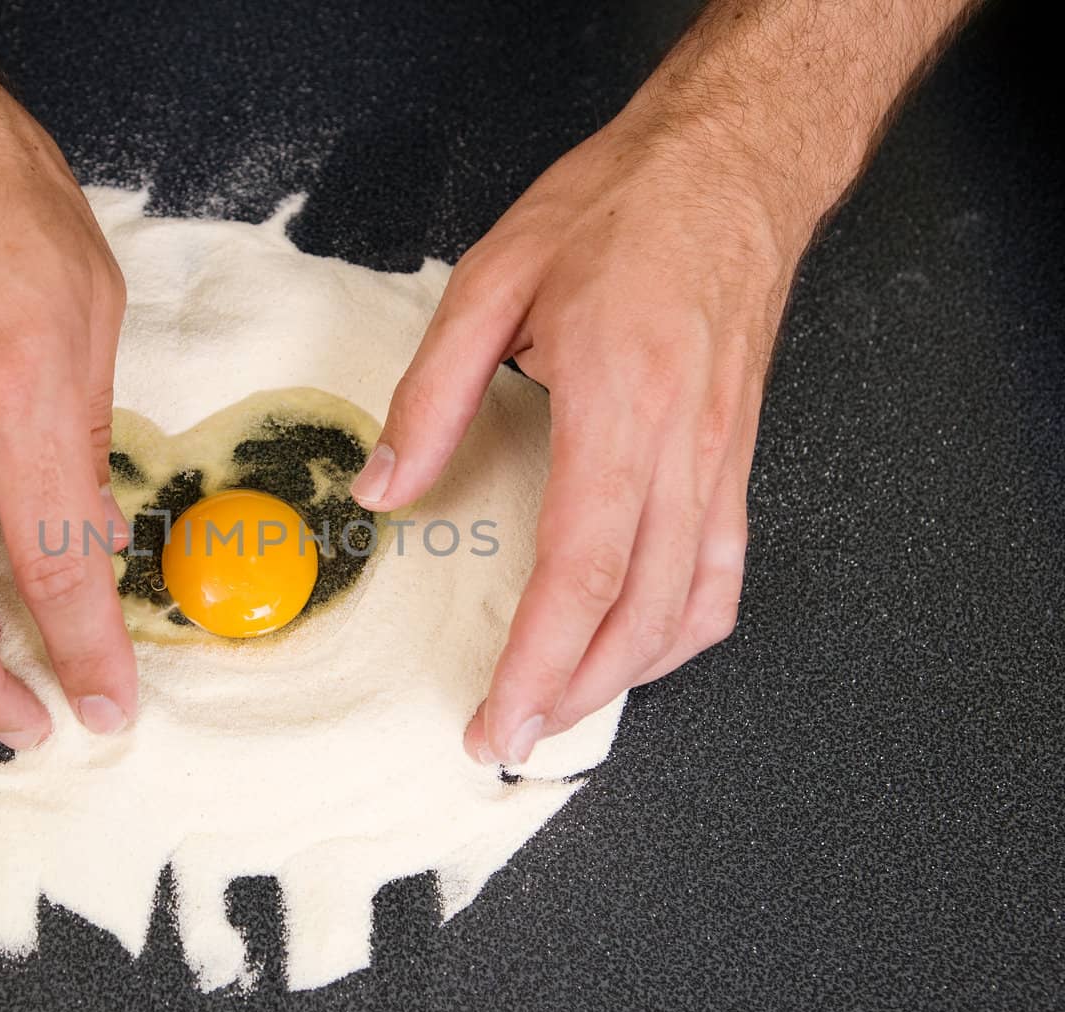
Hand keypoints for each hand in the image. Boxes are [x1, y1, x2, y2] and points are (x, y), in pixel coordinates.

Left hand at [352, 107, 811, 764]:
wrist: (731, 165)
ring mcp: (719, 461)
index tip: (495, 720)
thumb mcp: (492, 280)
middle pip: (637, 617)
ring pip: (687, 610)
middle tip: (508, 737)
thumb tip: (386, 487)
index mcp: (617, 406)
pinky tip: (639, 647)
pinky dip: (681, 631)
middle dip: (570, 697)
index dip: (536, 664)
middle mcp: (681, 450)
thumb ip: (431, 395)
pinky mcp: (734, 458)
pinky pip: (724, 572)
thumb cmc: (622, 209)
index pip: (579, 574)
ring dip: (623, 679)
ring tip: (559, 707)